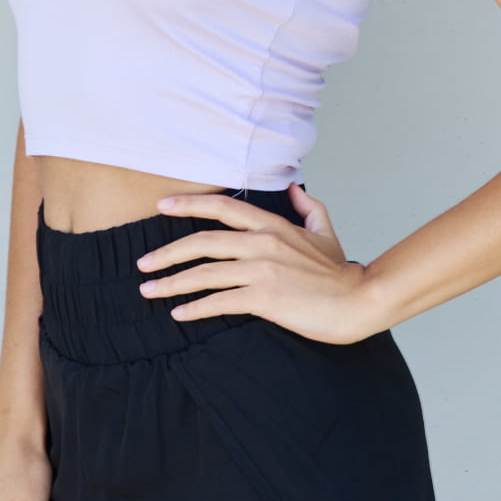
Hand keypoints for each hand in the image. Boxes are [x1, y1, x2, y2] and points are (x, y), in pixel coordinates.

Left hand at [136, 182, 378, 345]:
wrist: (358, 302)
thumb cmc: (340, 272)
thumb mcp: (325, 231)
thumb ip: (308, 206)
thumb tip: (294, 187)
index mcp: (273, 225)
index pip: (223, 207)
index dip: (189, 204)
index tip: (162, 207)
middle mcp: (263, 243)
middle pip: (202, 241)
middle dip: (166, 252)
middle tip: (142, 262)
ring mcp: (262, 271)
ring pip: (204, 272)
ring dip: (171, 282)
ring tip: (148, 290)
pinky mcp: (264, 299)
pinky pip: (219, 302)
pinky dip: (194, 308)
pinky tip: (178, 313)